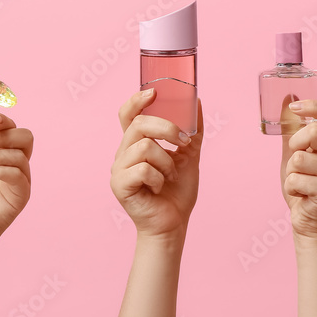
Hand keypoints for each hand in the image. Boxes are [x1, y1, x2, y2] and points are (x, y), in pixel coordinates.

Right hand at [110, 89, 202, 239]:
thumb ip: (192, 130)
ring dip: (166, 162)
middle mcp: (123, 153)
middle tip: (183, 142)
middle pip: (139, 124)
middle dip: (166, 128)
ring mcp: (118, 169)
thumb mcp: (189, 155)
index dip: (136, 100)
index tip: (154, 92)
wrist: (173, 223)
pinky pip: (142, 168)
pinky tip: (158, 188)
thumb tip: (197, 101)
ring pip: (144, 147)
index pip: (128, 114)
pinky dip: (158, 177)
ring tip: (170, 176)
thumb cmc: (177, 192)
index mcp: (136, 144)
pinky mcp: (119, 185)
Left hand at [280, 100, 316, 242]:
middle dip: (295, 143)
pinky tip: (301, 195)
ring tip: (300, 182)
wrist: (309, 222)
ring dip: (290, 172)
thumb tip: (288, 98)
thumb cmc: (303, 186)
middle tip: (296, 160)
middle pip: (315, 131)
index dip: (314, 106)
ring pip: (300, 158)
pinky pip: (296, 179)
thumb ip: (291, 129)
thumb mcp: (294, 153)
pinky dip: (291, 188)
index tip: (295, 107)